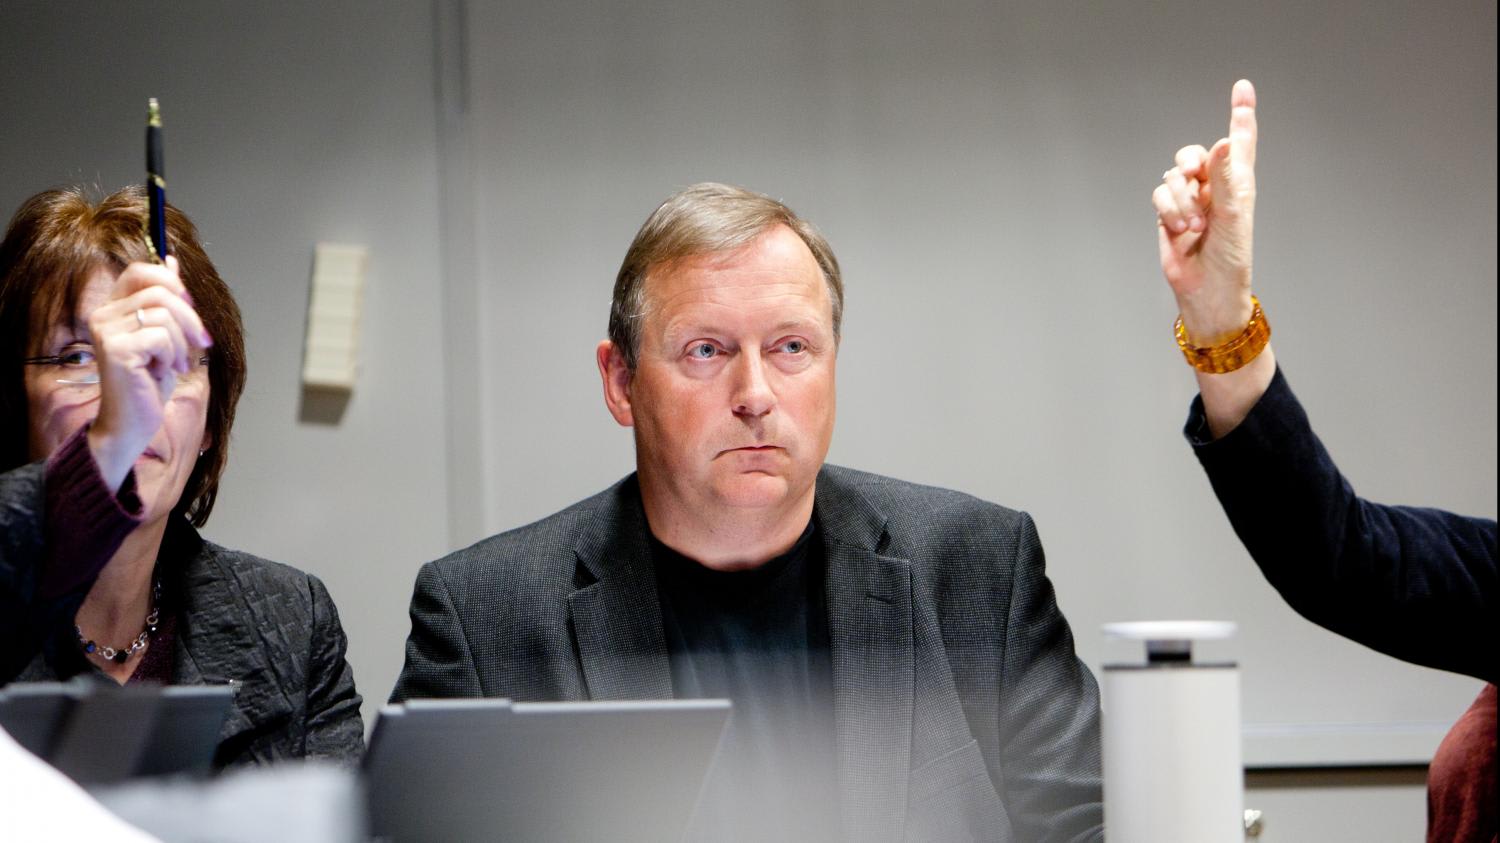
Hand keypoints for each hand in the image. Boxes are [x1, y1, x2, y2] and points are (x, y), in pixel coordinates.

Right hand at [86, 256, 212, 488]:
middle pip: (161, 290)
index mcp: (112, 309)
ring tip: (172, 365)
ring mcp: (106, 331)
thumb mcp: (165, 337)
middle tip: (199, 344)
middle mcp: (102, 315)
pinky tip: (162, 373)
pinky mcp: (117, 350)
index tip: (189, 307)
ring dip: (182, 344)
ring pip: (165, 314)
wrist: (131, 424)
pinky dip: (173, 356)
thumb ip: (166, 301)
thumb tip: (172, 259)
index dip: (173, 283)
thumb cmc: (147, 384)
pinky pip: (162, 336)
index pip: (140, 272)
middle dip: (190, 318)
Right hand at [1153, 79, 1257, 345]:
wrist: (1205, 289)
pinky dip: (1168, 210)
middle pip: (1195, 153)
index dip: (1241, 112)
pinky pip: (1160, 194)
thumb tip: (1221, 142)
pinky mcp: (1168, 214)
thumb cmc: (1230, 256)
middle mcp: (1213, 186)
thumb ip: (1225, 177)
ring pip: (1174, 175)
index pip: (1240, 140)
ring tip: (1193, 224)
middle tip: (1194, 174)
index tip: (1242, 87)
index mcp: (1238, 181)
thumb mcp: (1232, 214)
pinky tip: (1179, 229)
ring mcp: (1189, 200)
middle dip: (1192, 161)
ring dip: (1181, 198)